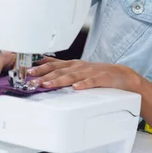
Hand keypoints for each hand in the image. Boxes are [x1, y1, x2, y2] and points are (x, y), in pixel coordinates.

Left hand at [27, 58, 141, 92]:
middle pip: (59, 70)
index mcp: (73, 65)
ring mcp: (90, 72)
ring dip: (58, 80)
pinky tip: (76, 88)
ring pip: (72, 76)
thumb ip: (62, 68)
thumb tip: (43, 65)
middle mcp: (80, 67)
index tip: (28, 71)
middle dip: (44, 75)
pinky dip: (84, 84)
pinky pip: (92, 82)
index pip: (53, 64)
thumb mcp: (78, 69)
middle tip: (33, 81)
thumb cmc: (98, 74)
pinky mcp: (102, 79)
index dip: (40, 67)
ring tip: (48, 85)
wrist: (123, 76)